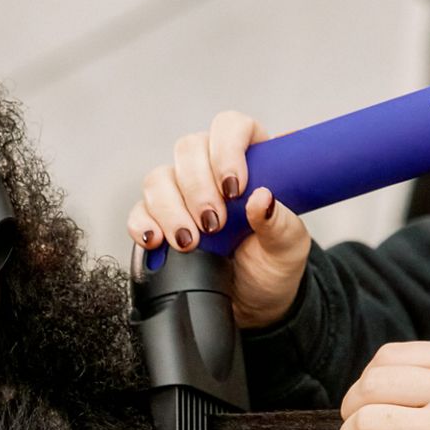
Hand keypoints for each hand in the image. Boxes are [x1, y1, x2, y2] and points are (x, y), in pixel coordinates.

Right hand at [127, 111, 310, 328]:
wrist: (254, 302)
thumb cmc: (274, 264)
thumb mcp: (289, 246)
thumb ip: (279, 221)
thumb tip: (260, 198)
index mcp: (251, 160)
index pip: (231, 127)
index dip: (227, 149)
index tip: (234, 187)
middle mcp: (211, 169)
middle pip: (188, 149)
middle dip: (197, 187)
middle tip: (214, 224)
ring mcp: (182, 193)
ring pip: (159, 178)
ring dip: (170, 209)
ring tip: (189, 242)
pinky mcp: (160, 221)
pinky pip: (140, 211)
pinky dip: (143, 224)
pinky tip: (156, 240)